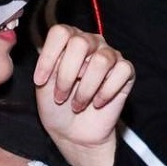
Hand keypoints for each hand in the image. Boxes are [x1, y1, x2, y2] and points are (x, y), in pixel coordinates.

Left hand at [33, 24, 134, 149]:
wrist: (73, 132)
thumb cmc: (56, 106)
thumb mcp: (44, 85)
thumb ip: (50, 64)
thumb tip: (62, 53)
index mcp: (67, 40)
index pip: (60, 33)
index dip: (49, 56)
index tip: (40, 80)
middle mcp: (90, 42)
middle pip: (80, 43)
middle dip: (67, 75)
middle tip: (60, 96)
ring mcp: (109, 55)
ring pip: (101, 60)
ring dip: (86, 88)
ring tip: (78, 104)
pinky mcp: (125, 71)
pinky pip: (122, 71)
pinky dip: (107, 91)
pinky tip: (97, 102)